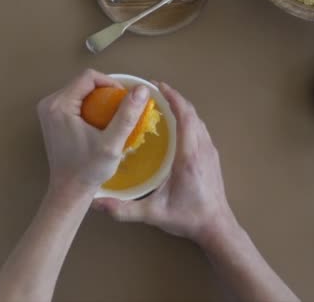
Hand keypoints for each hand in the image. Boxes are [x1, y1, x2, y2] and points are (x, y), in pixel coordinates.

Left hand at [37, 69, 149, 198]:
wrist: (69, 190)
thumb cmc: (88, 170)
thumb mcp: (112, 144)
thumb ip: (126, 115)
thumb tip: (142, 90)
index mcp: (59, 105)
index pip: (89, 77)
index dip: (110, 83)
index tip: (124, 100)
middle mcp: (49, 104)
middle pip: (83, 82)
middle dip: (105, 91)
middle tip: (120, 109)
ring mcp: (48, 110)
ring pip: (79, 91)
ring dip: (98, 99)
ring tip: (112, 116)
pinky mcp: (51, 118)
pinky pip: (74, 101)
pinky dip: (89, 106)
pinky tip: (100, 122)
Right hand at [92, 83, 236, 243]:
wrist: (217, 227)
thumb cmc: (187, 218)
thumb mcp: (153, 214)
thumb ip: (124, 210)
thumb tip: (96, 203)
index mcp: (189, 155)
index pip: (185, 116)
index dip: (172, 97)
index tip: (157, 85)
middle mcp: (203, 148)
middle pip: (192, 113)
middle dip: (174, 98)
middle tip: (154, 91)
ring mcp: (210, 152)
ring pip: (198, 120)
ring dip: (182, 108)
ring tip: (163, 104)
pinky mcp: (212, 157)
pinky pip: (201, 129)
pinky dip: (189, 119)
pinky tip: (176, 125)